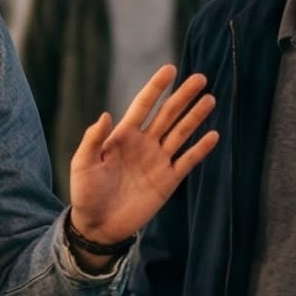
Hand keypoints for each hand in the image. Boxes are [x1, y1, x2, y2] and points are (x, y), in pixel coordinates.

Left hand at [67, 67, 219, 245]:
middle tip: (200, 78)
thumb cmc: (86, 193)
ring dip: (195, 117)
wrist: (98, 226)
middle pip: (168, 115)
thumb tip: (106, 114)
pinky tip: (213, 135)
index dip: (156, 87)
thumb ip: (93, 139)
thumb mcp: (83, 164)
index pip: (143, 105)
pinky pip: (187, 161)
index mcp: (123, 136)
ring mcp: (158, 161)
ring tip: (210, 99)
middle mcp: (144, 144)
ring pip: (180, 133)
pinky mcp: (168, 181)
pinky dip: (200, 149)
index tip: (170, 69)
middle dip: (183, 96)